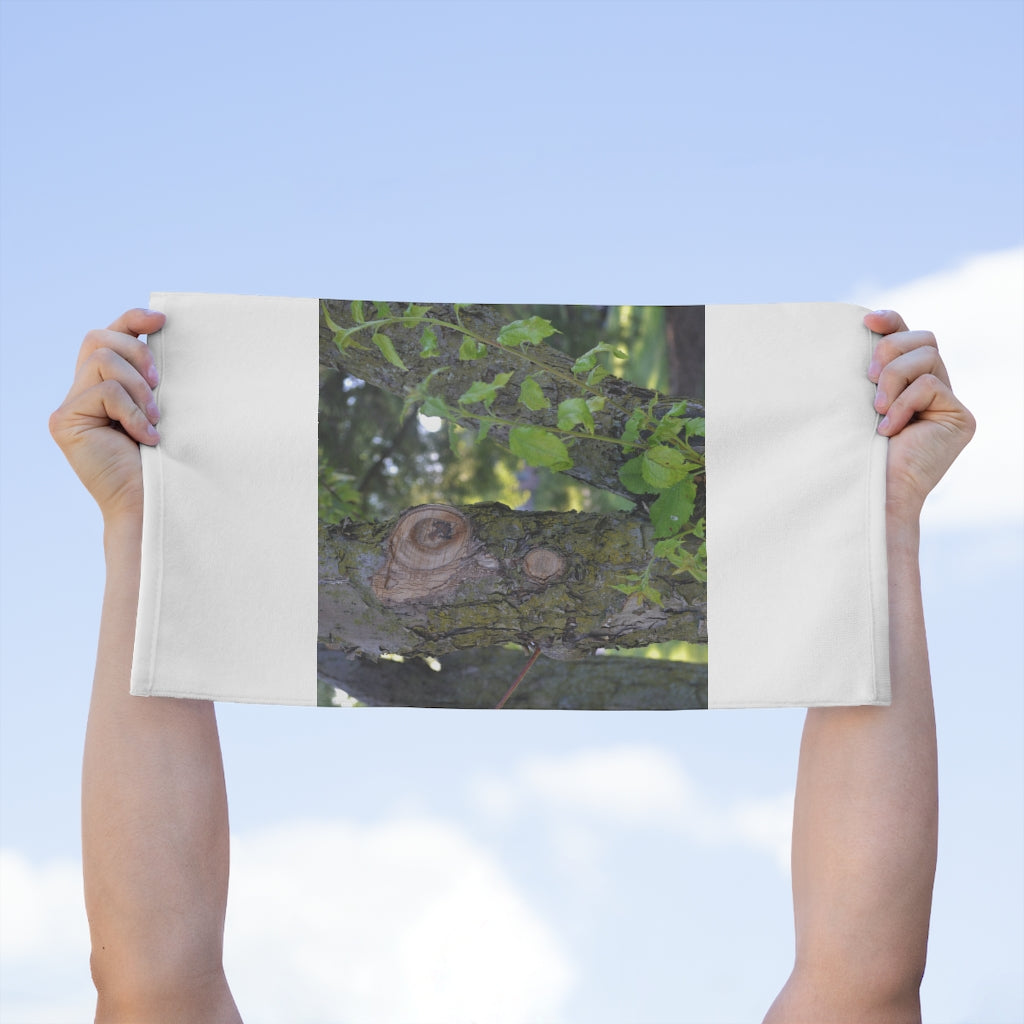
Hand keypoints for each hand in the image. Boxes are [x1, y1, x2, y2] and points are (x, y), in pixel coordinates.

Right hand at [49, 309, 164, 524]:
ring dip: (137, 387)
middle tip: (160, 387)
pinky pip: (104, 392)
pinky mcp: (65, 421)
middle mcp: (81, 391)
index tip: (162, 321)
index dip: (132, 320)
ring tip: (155, 419)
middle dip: (137, 353)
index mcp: (104, 385)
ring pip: (101, 360)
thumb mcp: (161, 409)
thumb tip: (165, 335)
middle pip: (99, 338)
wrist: (151, 502)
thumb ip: (152, 378)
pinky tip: (145, 438)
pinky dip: (132, 411)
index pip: (109, 336)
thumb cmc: (164, 461)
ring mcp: (70, 406)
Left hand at [864, 310, 975, 524]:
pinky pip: (930, 385)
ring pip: (928, 356)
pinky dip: (904, 402)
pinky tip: (890, 429)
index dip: (892, 322)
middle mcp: (934, 390)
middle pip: (924, 339)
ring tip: (876, 409)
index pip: (908, 337)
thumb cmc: (854, 451)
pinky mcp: (960, 419)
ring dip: (893, 378)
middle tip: (867, 380)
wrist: (870, 493)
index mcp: (908, 383)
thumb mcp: (857, 401)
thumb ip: (870, 370)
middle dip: (890, 351)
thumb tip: (864, 327)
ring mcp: (949, 404)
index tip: (866, 321)